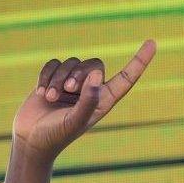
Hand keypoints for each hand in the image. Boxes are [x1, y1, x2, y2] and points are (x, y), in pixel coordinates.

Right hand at [12, 39, 156, 161]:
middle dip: (78, 74)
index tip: (152, 43)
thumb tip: (97, 76)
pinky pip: (54, 63)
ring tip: (50, 98)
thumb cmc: (56, 135)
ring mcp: (72, 84)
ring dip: (58, 79)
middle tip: (68, 91)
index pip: (127, 78)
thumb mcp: (75, 121)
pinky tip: (41, 92)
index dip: (140, 61)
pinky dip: (46, 75)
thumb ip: (88, 100)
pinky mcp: (54, 79)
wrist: (31, 140)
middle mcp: (91, 90)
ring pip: (71, 62)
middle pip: (94, 65)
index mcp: (104, 101)